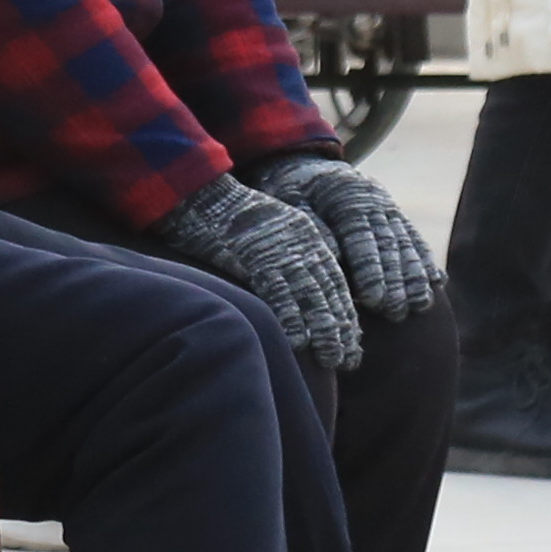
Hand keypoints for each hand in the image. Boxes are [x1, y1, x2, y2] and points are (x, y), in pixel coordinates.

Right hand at [157, 171, 361, 368]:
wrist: (198, 191)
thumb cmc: (226, 216)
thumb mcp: (269, 229)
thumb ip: (286, 255)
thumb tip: (300, 293)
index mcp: (305, 234)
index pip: (334, 281)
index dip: (344, 313)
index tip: (352, 341)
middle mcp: (299, 242)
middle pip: (328, 291)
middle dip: (340, 328)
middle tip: (348, 360)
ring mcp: (278, 249)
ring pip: (311, 295)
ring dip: (324, 331)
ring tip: (332, 359)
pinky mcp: (255, 256)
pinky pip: (278, 292)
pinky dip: (290, 318)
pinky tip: (299, 343)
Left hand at [253, 152, 441, 320]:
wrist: (311, 167)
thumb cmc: (294, 192)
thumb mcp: (291, 203)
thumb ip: (312, 227)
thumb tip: (333, 255)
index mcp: (344, 198)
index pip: (361, 240)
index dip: (369, 272)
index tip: (373, 302)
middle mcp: (372, 201)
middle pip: (388, 245)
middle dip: (395, 282)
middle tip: (397, 314)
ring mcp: (388, 207)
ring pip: (407, 243)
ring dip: (416, 276)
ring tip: (421, 306)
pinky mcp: (396, 214)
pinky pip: (415, 237)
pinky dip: (426, 260)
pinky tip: (438, 283)